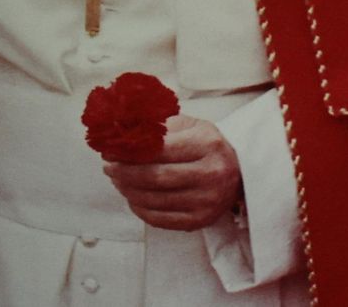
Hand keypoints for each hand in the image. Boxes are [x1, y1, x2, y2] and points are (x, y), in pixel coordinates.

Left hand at [103, 115, 242, 230]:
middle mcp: (211, 174)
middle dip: (124, 172)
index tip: (110, 150)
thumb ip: (156, 125)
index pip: (159, 149)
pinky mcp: (201, 221)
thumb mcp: (188, 125)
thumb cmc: (206, 145)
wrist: (239, 172)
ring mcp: (207, 201)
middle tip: (108, 167)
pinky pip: (160, 219)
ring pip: (154, 199)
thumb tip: (118, 130)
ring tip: (117, 180)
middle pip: (154, 177)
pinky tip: (132, 196)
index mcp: (207, 145)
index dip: (129, 151)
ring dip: (127, 190)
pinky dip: (139, 208)